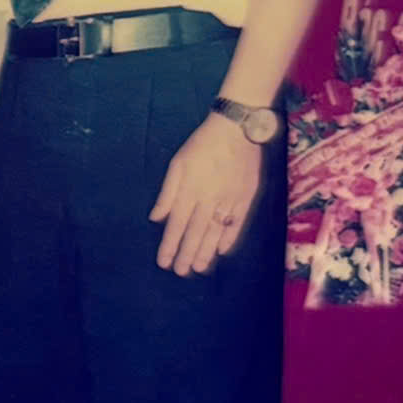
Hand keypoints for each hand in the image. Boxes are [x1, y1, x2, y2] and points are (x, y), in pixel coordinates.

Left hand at [149, 115, 266, 276]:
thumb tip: (156, 218)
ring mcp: (230, 200)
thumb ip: (167, 193)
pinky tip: (221, 251)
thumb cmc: (202, 145)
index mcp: (190, 190)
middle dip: (186, 254)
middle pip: (196, 232)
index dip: (169, 245)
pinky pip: (237, 222)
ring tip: (198, 268)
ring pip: (216, 231)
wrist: (237, 130)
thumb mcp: (178, 164)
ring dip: (206, 251)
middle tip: (180, 272)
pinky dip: (229, 237)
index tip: (163, 262)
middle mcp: (209, 199)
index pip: (177, 224)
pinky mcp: (246, 198)